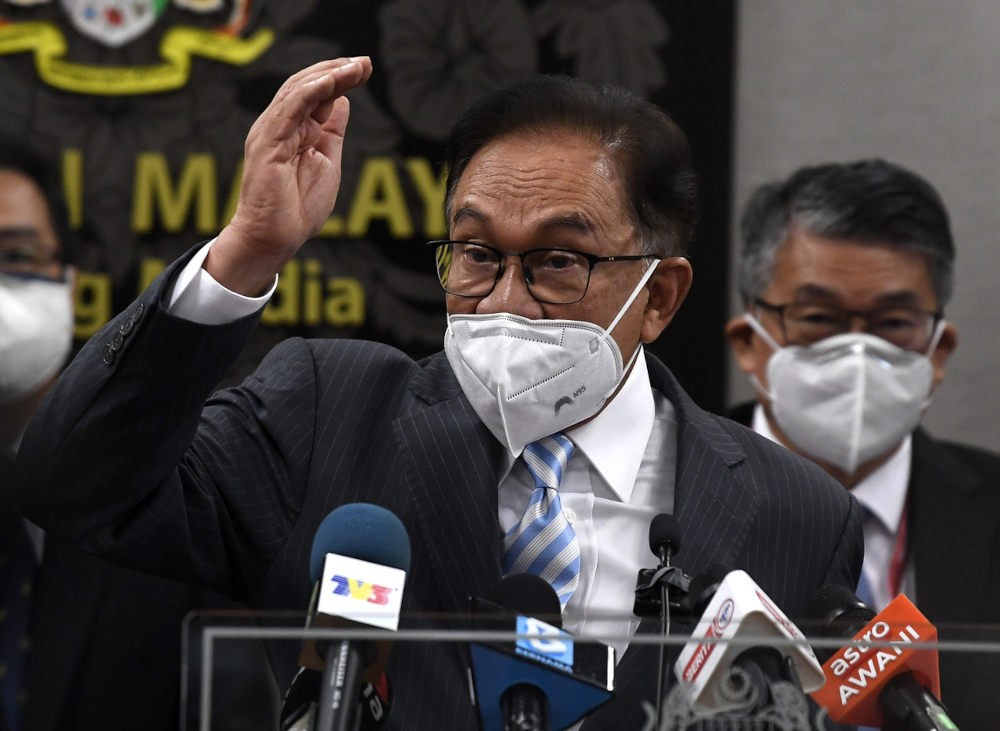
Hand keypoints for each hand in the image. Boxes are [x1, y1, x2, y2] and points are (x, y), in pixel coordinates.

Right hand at [207, 57, 373, 295]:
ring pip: (299, 89)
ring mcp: (272, 131)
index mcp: (295, 131)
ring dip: (329, 74)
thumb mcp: (327, 162)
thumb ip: (332, 131)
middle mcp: (281, 126)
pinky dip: (313, 90)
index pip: (316, 94)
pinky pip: (291, 107)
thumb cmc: (298, 209)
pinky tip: (333, 81)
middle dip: (337, 69)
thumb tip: (341, 100)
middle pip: (308, 85)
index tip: (364, 68)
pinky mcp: (268, 141)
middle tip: (364, 62)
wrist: (275, 237)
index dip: (340, 78)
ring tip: (355, 66)